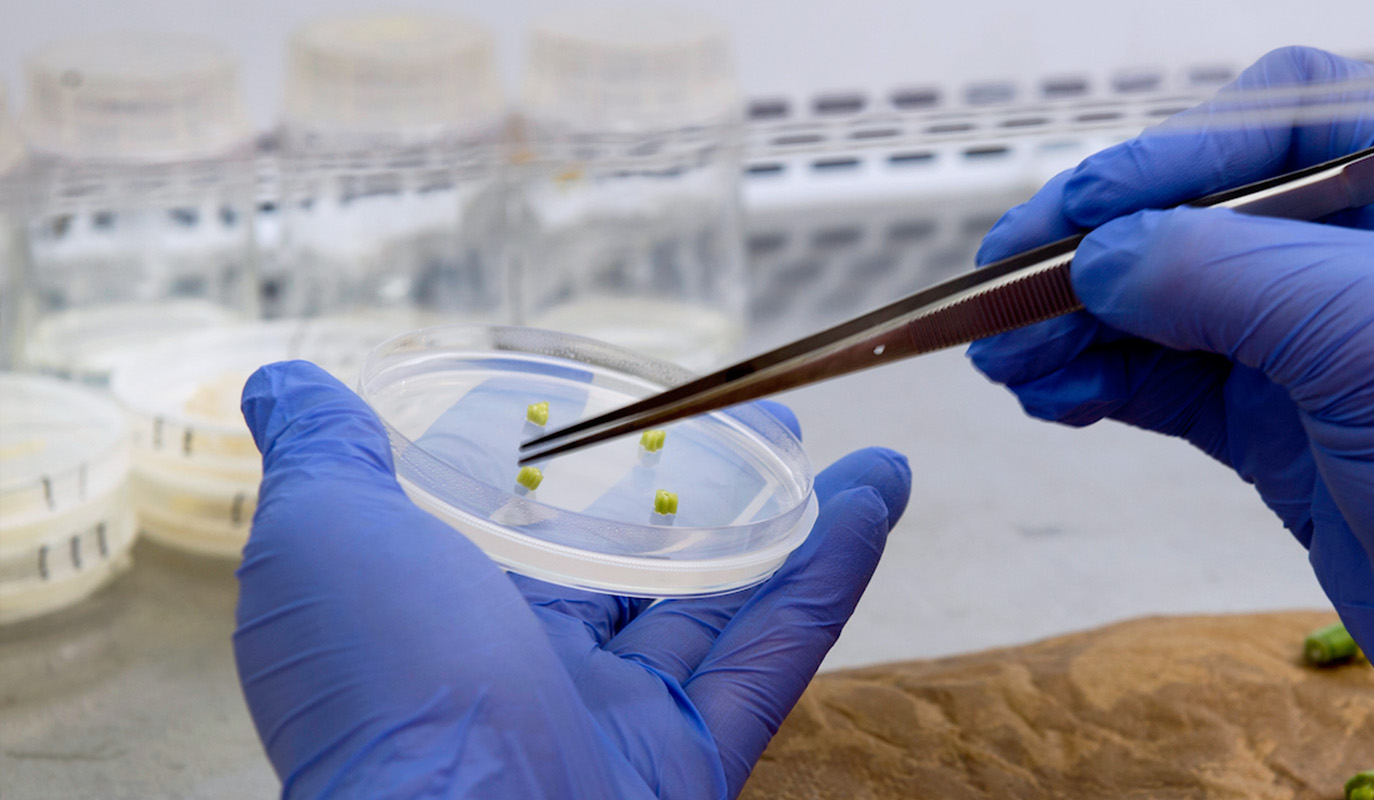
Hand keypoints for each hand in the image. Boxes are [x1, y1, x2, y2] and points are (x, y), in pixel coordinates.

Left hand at [235, 361, 911, 796]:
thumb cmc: (378, 679)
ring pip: (724, 607)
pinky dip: (830, 575)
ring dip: (798, 525)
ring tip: (861, 460)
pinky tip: (873, 500)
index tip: (631, 404)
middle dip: (707, 497)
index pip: (526, 526)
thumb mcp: (326, 535)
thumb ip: (324, 458)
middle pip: (642, 566)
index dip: (583, 465)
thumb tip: (288, 384)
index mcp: (448, 613)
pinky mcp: (689, 761)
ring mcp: (617, 720)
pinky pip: (773, 656)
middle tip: (761, 432)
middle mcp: (534, 669)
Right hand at [967, 46, 1373, 757]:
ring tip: (1004, 357)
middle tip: (1000, 285)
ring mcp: (1322, 347)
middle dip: (1092, 249)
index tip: (1079, 212)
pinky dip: (1100, 384)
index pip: (1282, 117)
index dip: (1168, 152)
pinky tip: (1052, 397)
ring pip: (1168, 304)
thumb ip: (1221, 273)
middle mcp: (1373, 254)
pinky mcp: (1283, 430)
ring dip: (1075, 324)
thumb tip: (1096, 257)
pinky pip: (1167, 384)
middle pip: (1200, 211)